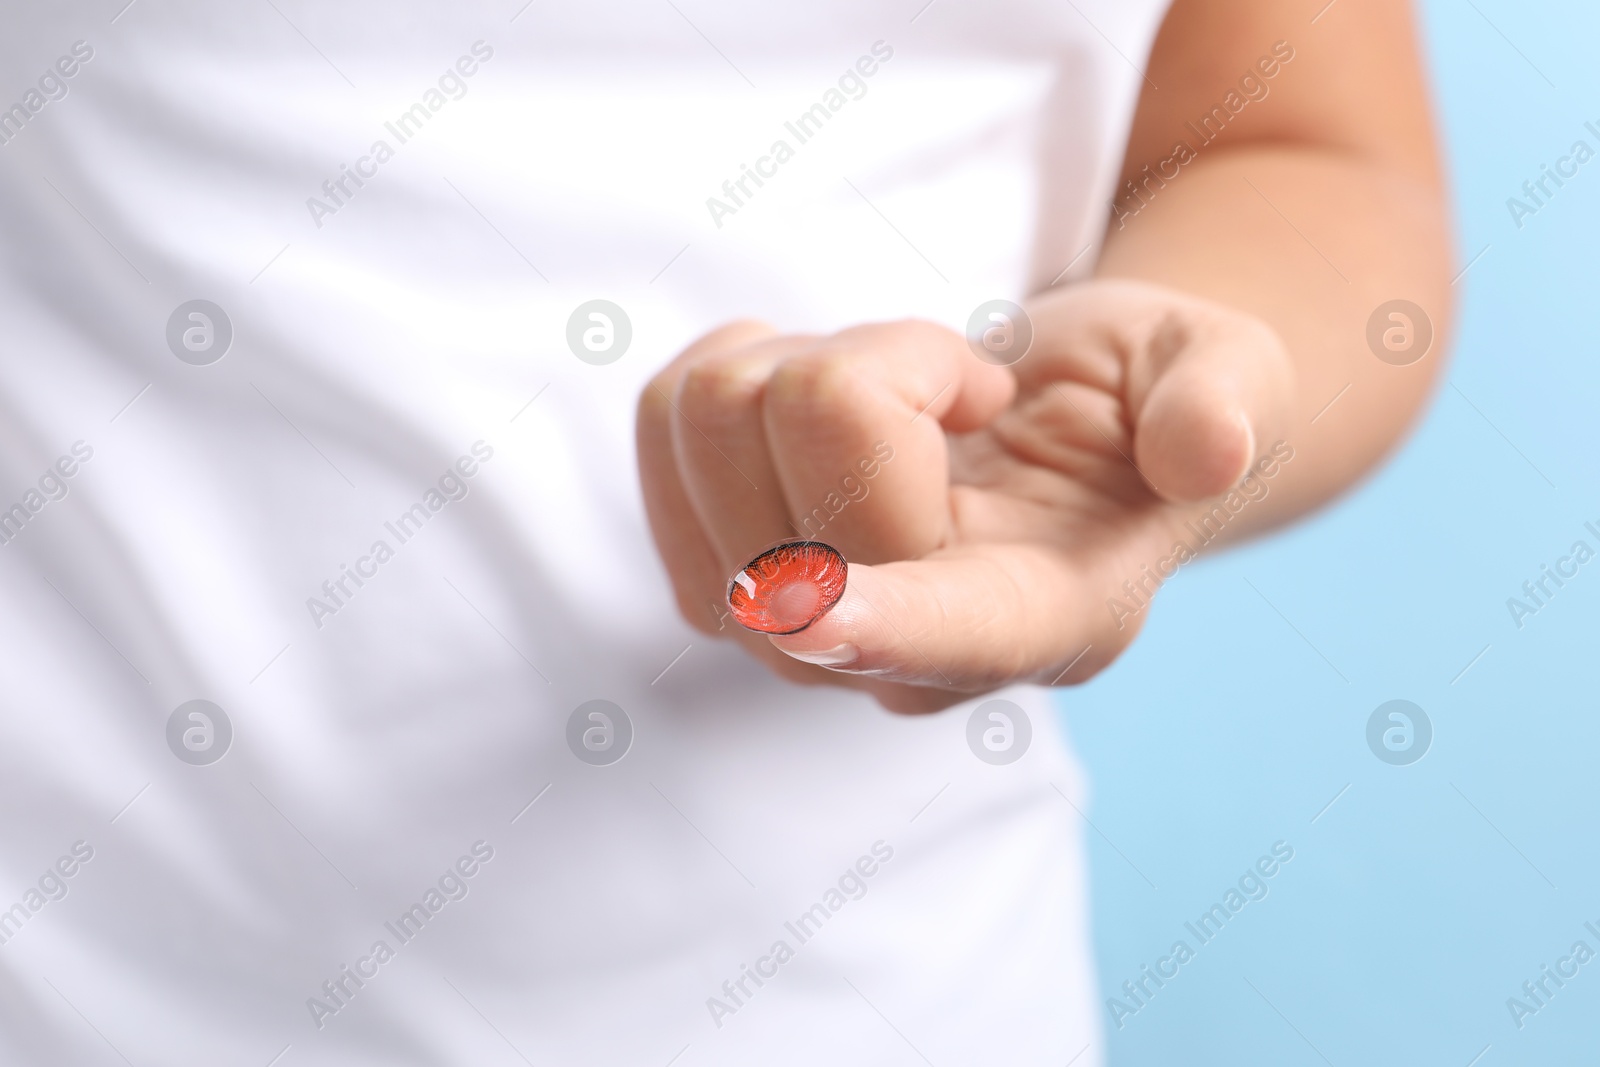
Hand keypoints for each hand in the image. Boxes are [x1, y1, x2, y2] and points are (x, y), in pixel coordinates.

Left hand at [636, 279, 1294, 712]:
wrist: (1066, 425)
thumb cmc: (1150, 398)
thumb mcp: (1227, 374)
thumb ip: (1222, 403)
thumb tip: (1203, 449)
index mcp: (1048, 616)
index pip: (951, 635)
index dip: (879, 618)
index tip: (804, 607)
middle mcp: (906, 656)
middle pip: (813, 459)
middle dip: (892, 363)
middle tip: (972, 391)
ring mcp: (794, 636)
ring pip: (719, 421)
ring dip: (815, 356)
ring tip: (906, 396)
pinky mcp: (714, 574)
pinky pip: (666, 415)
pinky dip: (740, 360)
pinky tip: (818, 395)